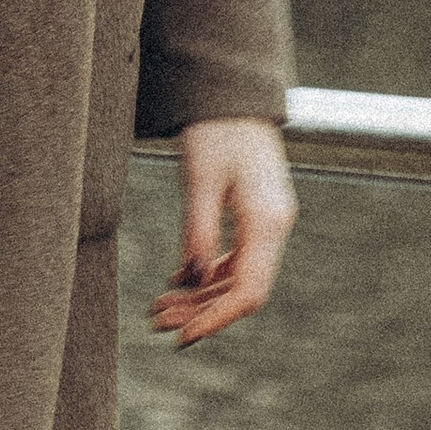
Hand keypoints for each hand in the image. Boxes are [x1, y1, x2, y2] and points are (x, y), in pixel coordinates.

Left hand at [149, 117, 294, 347]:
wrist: (234, 94)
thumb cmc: (217, 129)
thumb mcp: (200, 179)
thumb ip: (198, 232)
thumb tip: (191, 280)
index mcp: (267, 222)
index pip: (248, 292)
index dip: (215, 319)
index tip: (182, 336)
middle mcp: (274, 228)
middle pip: (240, 289)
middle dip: (199, 310)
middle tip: (156, 321)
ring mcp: (267, 223)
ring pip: (236, 277)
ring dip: (199, 296)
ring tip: (159, 308)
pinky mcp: (255, 217)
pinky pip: (234, 259)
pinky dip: (206, 275)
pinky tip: (177, 280)